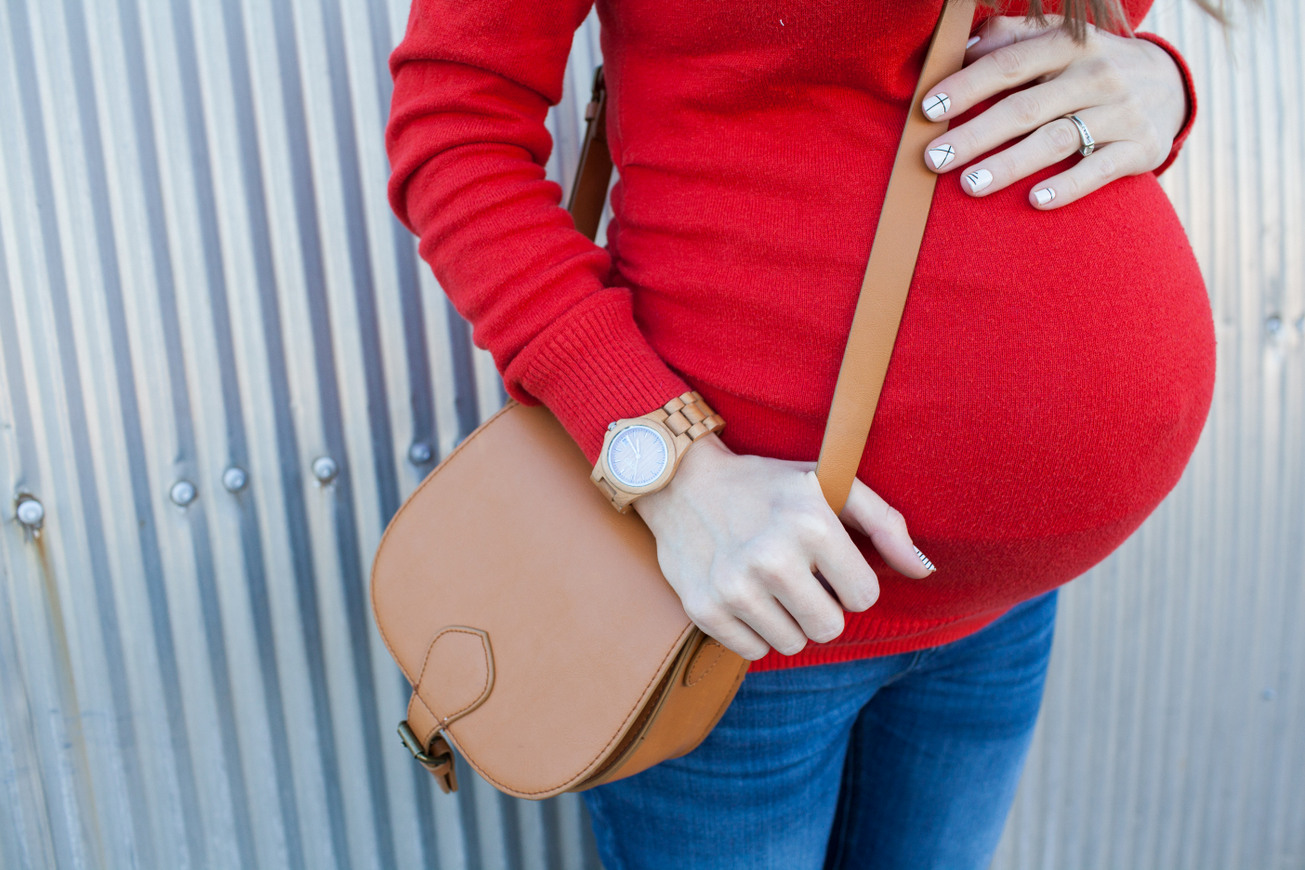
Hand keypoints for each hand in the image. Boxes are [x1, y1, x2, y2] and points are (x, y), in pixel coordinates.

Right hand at [633, 434, 935, 660]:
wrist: (683, 483)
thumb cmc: (768, 486)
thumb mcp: (830, 485)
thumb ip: (886, 523)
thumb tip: (924, 571)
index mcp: (811, 524)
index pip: (864, 597)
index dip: (851, 583)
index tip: (829, 563)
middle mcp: (771, 558)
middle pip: (829, 629)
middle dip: (822, 607)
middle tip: (799, 578)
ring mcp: (734, 587)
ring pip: (792, 644)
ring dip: (788, 620)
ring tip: (769, 584)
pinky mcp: (705, 610)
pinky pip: (754, 651)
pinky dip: (754, 630)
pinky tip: (744, 595)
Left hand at [920, 16, 1187, 208]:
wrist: (1170, 85)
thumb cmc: (1088, 66)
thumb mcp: (1058, 41)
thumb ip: (1011, 38)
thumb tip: (961, 49)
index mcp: (1069, 44)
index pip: (1009, 64)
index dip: (966, 86)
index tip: (929, 110)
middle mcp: (1096, 75)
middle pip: (1025, 108)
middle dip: (975, 135)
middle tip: (934, 158)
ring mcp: (1121, 112)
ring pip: (1056, 140)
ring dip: (1009, 165)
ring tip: (969, 185)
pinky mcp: (1141, 148)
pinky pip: (1099, 170)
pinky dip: (1068, 187)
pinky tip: (1035, 200)